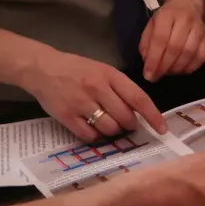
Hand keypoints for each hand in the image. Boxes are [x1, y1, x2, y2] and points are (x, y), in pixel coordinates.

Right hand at [20, 48, 165, 140]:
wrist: (42, 68)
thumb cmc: (76, 69)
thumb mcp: (102, 70)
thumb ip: (120, 88)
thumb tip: (138, 112)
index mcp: (110, 75)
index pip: (138, 98)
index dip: (153, 115)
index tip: (162, 129)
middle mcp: (97, 88)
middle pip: (125, 117)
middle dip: (130, 125)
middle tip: (126, 125)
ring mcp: (81, 103)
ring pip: (109, 128)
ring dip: (113, 132)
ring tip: (108, 126)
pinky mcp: (66, 116)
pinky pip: (90, 136)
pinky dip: (96, 137)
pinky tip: (93, 130)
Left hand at [140, 2, 204, 81]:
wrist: (187, 4)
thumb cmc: (165, 17)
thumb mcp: (151, 25)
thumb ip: (146, 44)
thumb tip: (148, 64)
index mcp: (167, 15)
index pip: (160, 39)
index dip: (154, 59)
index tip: (148, 74)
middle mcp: (184, 20)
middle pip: (175, 47)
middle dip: (164, 66)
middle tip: (156, 77)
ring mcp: (198, 28)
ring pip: (189, 53)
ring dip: (177, 68)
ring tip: (168, 72)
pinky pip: (202, 56)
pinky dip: (192, 67)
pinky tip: (182, 70)